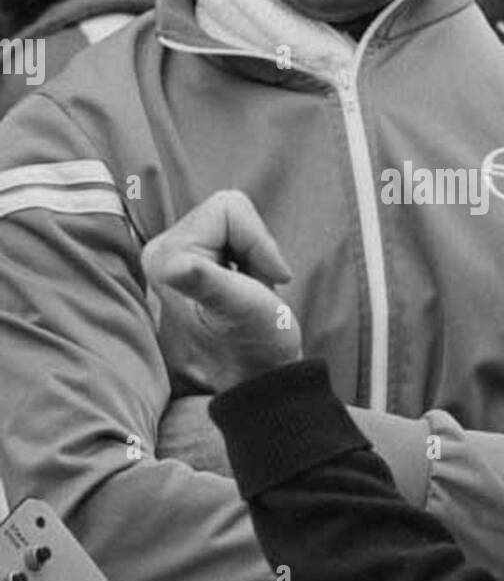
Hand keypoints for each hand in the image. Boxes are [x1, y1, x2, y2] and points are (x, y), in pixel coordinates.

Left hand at [142, 190, 301, 392]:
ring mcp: (176, 256)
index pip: (229, 207)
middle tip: (254, 288)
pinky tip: (246, 288)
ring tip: (251, 290)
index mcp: (166, 258)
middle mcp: (163, 252)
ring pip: (236, 221)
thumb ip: (209, 284)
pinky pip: (235, 234)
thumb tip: (179, 267)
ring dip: (256, 255)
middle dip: (255, 248)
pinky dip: (253, 259)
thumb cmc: (255, 345)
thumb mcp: (240, 309)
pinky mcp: (191, 260)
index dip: (258, 241)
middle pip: (230, 210)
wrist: (258, 373)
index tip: (263, 281)